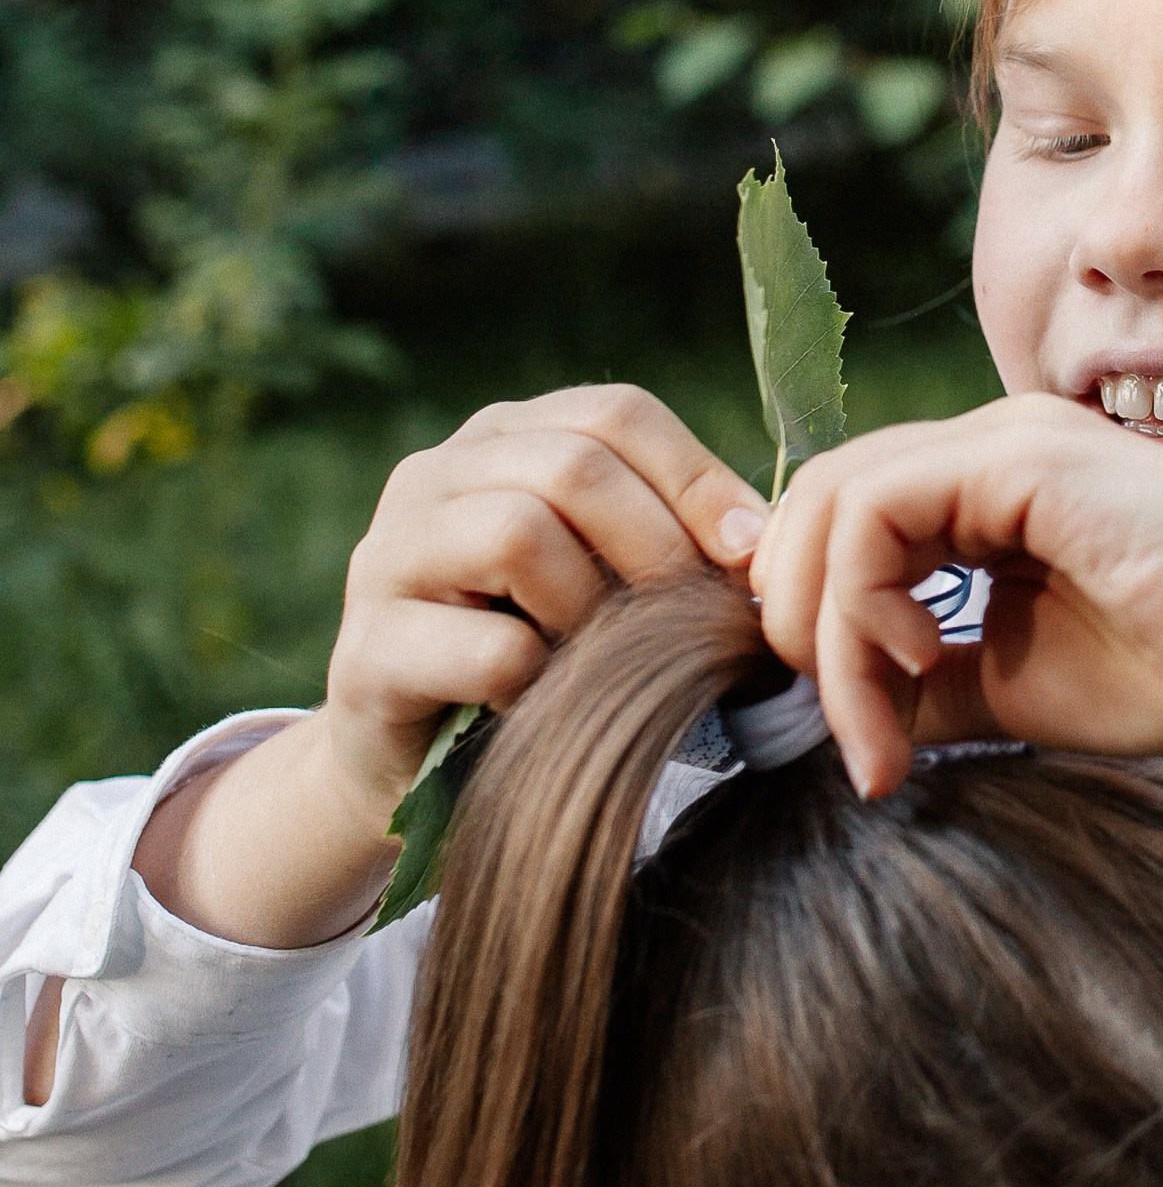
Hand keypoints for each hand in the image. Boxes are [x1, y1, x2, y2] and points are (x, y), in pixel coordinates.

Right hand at [134, 386, 768, 950]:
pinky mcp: (366, 654)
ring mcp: (387, 558)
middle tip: (697, 622)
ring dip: (595, 612)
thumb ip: (667, 541)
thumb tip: (772, 540)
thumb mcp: (603, 583)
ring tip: (612, 665)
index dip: (696, 478)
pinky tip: (549, 710)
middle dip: (657, 547)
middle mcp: (433, 477)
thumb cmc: (538, 663)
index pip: (615, 413)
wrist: (419, 773)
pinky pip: (490, 650)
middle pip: (571, 466)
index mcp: (502, 441)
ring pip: (518, 535)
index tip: (749, 554)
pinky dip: (545, 686)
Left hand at [755, 396, 1162, 796]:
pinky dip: (862, 597)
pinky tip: (911, 663)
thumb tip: (837, 713)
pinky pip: (877, 509)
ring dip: (824, 626)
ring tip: (870, 720)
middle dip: (795, 617)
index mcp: (991, 490)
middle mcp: (990, 447)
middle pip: (818, 498)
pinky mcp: (1021, 457)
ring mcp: (1006, 440)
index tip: (844, 720)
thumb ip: (926, 683)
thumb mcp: (1018, 686)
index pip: (847, 521)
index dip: (812, 611)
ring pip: (833, 500)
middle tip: (840, 725)